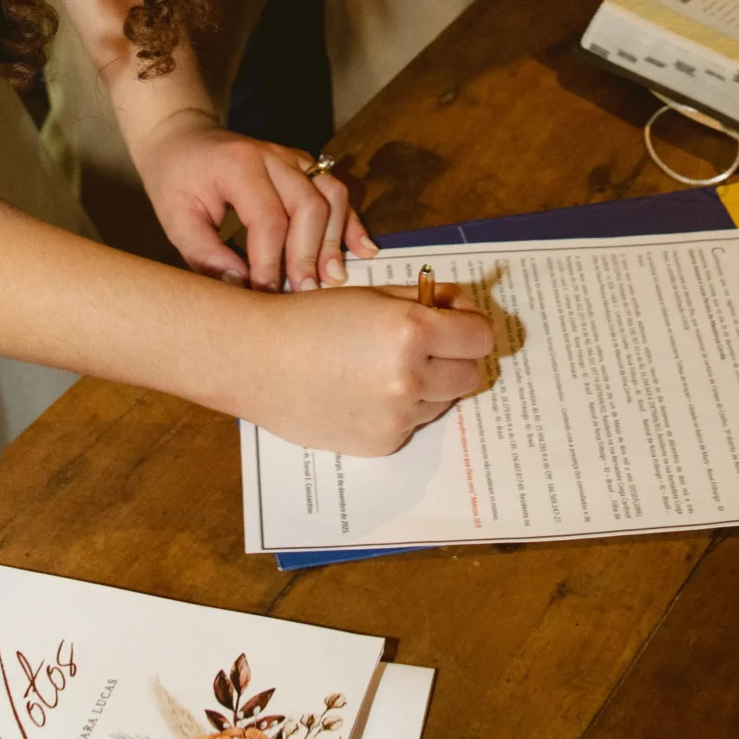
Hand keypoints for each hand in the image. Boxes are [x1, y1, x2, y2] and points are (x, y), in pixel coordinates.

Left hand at [130, 108, 376, 291]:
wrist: (182, 138)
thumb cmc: (176, 180)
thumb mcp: (176, 220)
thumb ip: (207, 256)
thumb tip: (243, 290)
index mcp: (238, 165)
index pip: (267, 218)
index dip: (271, 262)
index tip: (267, 296)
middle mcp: (272, 156)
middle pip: (308, 205)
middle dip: (309, 255)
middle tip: (305, 294)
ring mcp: (293, 158)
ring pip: (331, 195)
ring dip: (334, 240)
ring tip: (332, 279)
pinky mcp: (305, 166)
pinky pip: (336, 190)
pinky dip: (350, 222)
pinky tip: (362, 251)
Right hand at [241, 280, 494, 456]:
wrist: (258, 361)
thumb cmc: (311, 319)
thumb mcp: (372, 295)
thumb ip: (423, 301)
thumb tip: (460, 309)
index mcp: (411, 331)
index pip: (480, 337)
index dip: (471, 325)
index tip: (458, 321)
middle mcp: (410, 379)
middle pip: (470, 375)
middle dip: (456, 357)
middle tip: (429, 345)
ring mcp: (397, 417)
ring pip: (443, 401)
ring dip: (430, 385)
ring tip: (385, 367)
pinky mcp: (382, 444)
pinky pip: (413, 424)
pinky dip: (402, 409)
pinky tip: (365, 391)